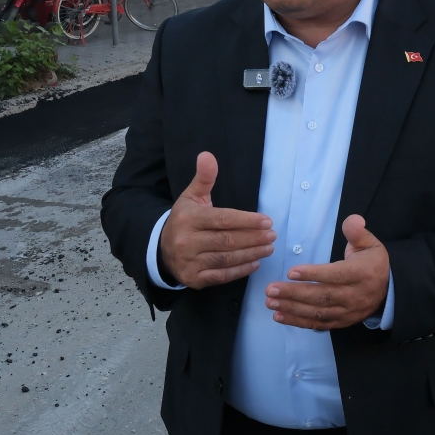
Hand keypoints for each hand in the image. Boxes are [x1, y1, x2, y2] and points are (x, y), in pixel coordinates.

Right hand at [158, 152, 275, 288]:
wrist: (162, 249)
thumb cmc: (184, 220)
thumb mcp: (191, 196)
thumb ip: (204, 178)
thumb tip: (207, 155)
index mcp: (188, 218)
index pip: (222, 219)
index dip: (246, 221)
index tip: (267, 221)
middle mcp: (186, 241)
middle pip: (227, 240)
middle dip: (253, 238)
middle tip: (272, 235)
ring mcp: (189, 262)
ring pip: (226, 259)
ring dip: (251, 253)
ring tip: (268, 248)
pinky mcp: (193, 279)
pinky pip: (221, 276)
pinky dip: (240, 270)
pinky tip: (255, 262)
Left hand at [265, 215, 388, 329]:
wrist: (389, 291)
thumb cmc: (373, 263)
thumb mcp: (371, 244)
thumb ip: (358, 232)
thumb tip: (352, 220)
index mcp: (361, 274)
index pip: (335, 275)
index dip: (314, 274)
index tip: (292, 272)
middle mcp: (354, 296)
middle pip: (322, 296)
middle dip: (294, 294)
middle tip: (271, 289)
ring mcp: (347, 312)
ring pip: (317, 312)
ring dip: (292, 309)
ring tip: (271, 303)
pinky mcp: (340, 322)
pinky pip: (318, 324)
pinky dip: (298, 322)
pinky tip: (280, 316)